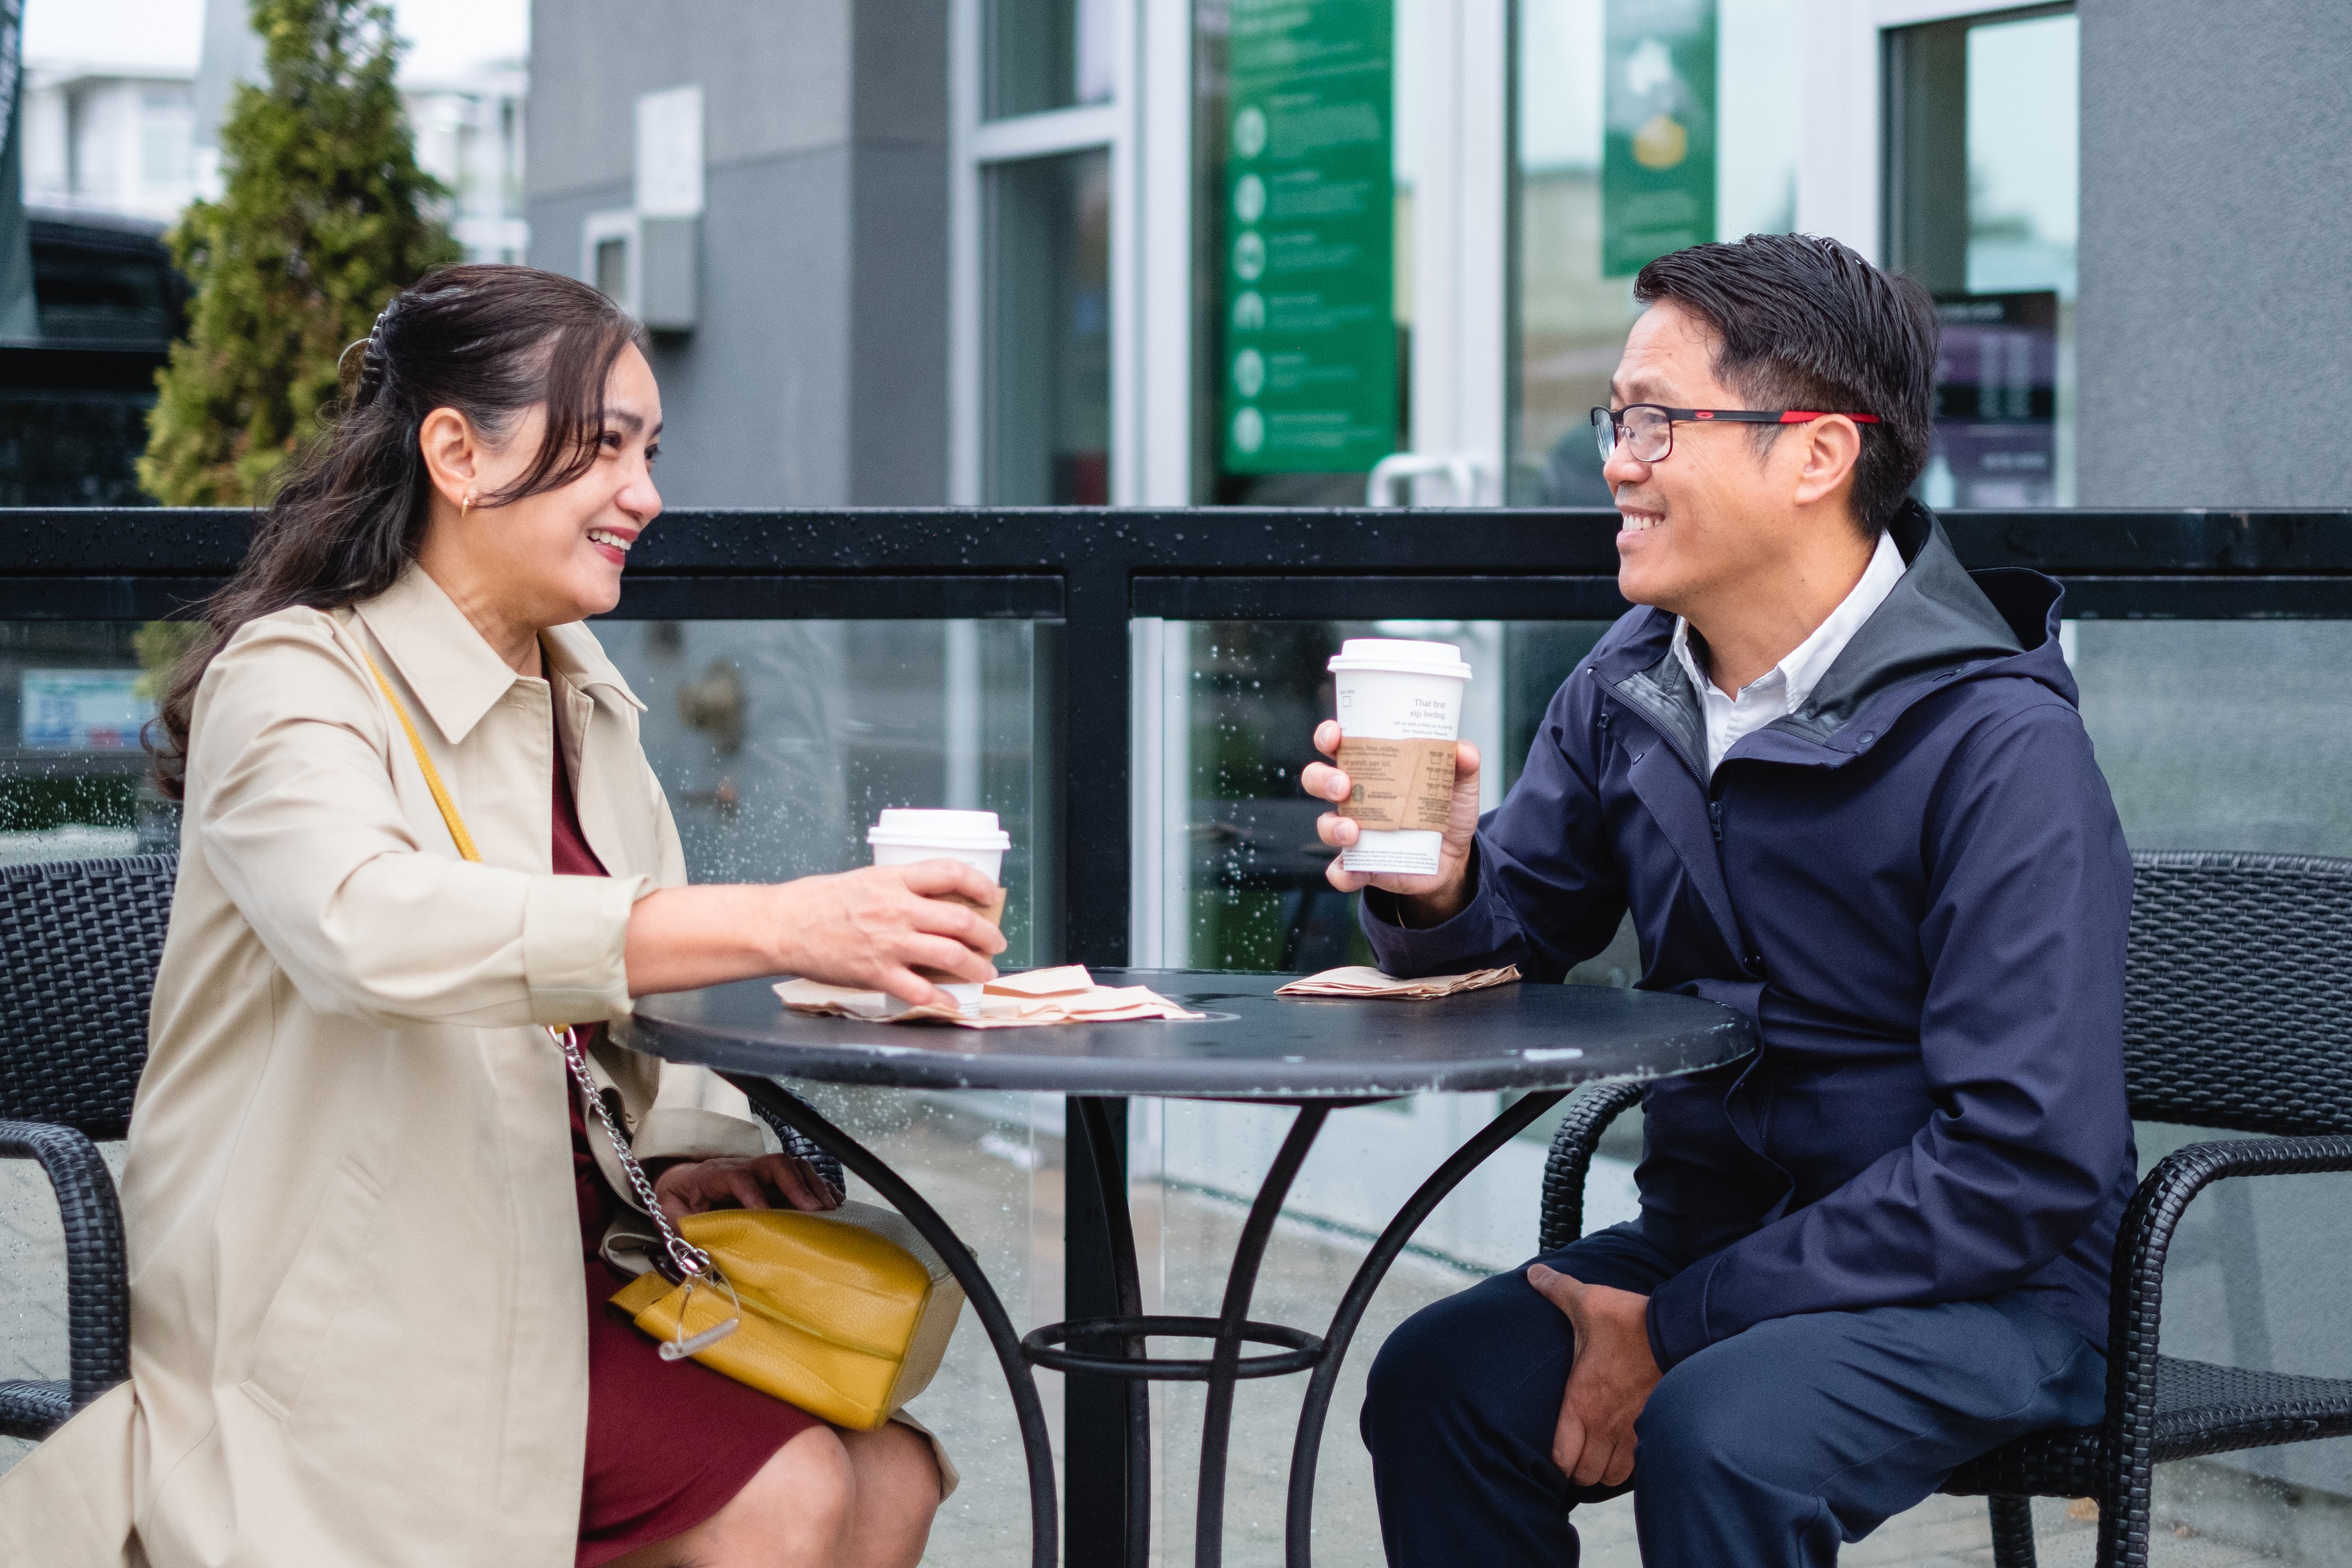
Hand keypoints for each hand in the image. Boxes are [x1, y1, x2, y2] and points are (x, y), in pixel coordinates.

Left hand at [654, 1153, 842, 1223]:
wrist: (682, 1181)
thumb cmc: (679, 1201)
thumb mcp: (670, 1216)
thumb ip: (682, 1234)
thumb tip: (696, 1260)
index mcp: (714, 1175)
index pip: (738, 1176)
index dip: (753, 1194)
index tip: (765, 1216)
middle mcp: (743, 1167)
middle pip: (775, 1164)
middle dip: (797, 1185)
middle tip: (814, 1211)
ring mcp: (761, 1171)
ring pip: (794, 1166)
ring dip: (814, 1185)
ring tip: (830, 1209)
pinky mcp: (775, 1180)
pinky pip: (803, 1175)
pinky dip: (821, 1187)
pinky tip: (835, 1203)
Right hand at [768, 859, 1006, 1008]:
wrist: (783, 925)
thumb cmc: (818, 901)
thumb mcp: (865, 879)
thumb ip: (899, 887)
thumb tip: (932, 898)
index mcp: (894, 880)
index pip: (950, 872)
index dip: (979, 883)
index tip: (990, 894)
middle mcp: (897, 910)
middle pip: (960, 920)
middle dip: (988, 935)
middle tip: (996, 942)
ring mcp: (889, 943)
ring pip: (950, 955)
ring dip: (976, 967)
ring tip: (984, 972)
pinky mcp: (877, 973)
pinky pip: (921, 990)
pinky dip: (943, 999)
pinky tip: (952, 1003)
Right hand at [1300, 719, 1481, 923]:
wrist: (1455, 858)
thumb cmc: (1447, 810)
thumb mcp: (1460, 784)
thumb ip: (1463, 763)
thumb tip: (1463, 751)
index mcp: (1372, 767)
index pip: (1338, 744)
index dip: (1328, 736)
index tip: (1336, 737)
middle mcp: (1356, 796)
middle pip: (1318, 779)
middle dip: (1322, 780)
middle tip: (1343, 786)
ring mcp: (1354, 831)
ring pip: (1325, 824)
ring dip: (1332, 826)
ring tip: (1353, 831)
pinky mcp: (1360, 864)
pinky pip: (1340, 870)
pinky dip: (1343, 872)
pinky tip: (1356, 871)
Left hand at [1527, 1264, 1660, 1488]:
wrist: (1679, 1331)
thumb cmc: (1629, 1321)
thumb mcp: (1587, 1301)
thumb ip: (1557, 1289)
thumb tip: (1533, 1273)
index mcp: (1581, 1402)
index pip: (1560, 1458)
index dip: (1556, 1459)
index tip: (1558, 1446)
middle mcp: (1604, 1425)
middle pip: (1585, 1475)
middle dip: (1578, 1468)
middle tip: (1578, 1451)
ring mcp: (1633, 1432)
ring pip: (1612, 1476)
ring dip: (1604, 1469)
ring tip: (1600, 1453)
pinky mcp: (1655, 1428)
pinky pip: (1640, 1466)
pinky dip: (1630, 1465)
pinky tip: (1626, 1448)